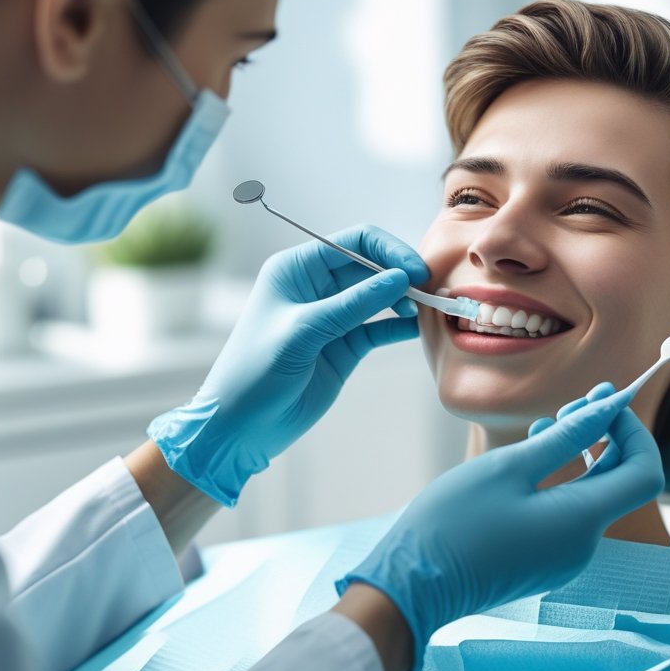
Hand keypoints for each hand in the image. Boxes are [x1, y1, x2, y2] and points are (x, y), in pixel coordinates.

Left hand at [148, 225, 427, 505]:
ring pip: (378, 298)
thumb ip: (354, 304)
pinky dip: (398, 327)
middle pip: (370, 267)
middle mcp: (315, 288)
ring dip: (403, 300)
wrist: (239, 428)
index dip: (388, 251)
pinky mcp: (343, 347)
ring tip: (426, 309)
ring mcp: (332, 318)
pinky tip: (416, 329)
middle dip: (400, 274)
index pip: (353, 242)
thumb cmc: (254, 372)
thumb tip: (399, 278)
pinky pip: (378, 329)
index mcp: (296, 270)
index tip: (415, 270)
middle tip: (429, 290)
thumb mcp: (304, 331)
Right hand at [336, 385, 663, 670]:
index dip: (635, 430)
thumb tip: (606, 408)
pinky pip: (569, 514)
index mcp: (582, 520)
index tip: (606, 400)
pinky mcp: (544, 561)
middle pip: (621, 482)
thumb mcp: (508, 468)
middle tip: (573, 403)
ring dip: (581, 455)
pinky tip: (529, 461)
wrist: (413, 585)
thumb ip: (565, 438)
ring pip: (592, 495)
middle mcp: (584, 544)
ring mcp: (564, 557)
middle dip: (606, 436)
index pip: (645, 472)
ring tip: (543, 425)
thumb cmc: (453, 523)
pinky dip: (561, 480)